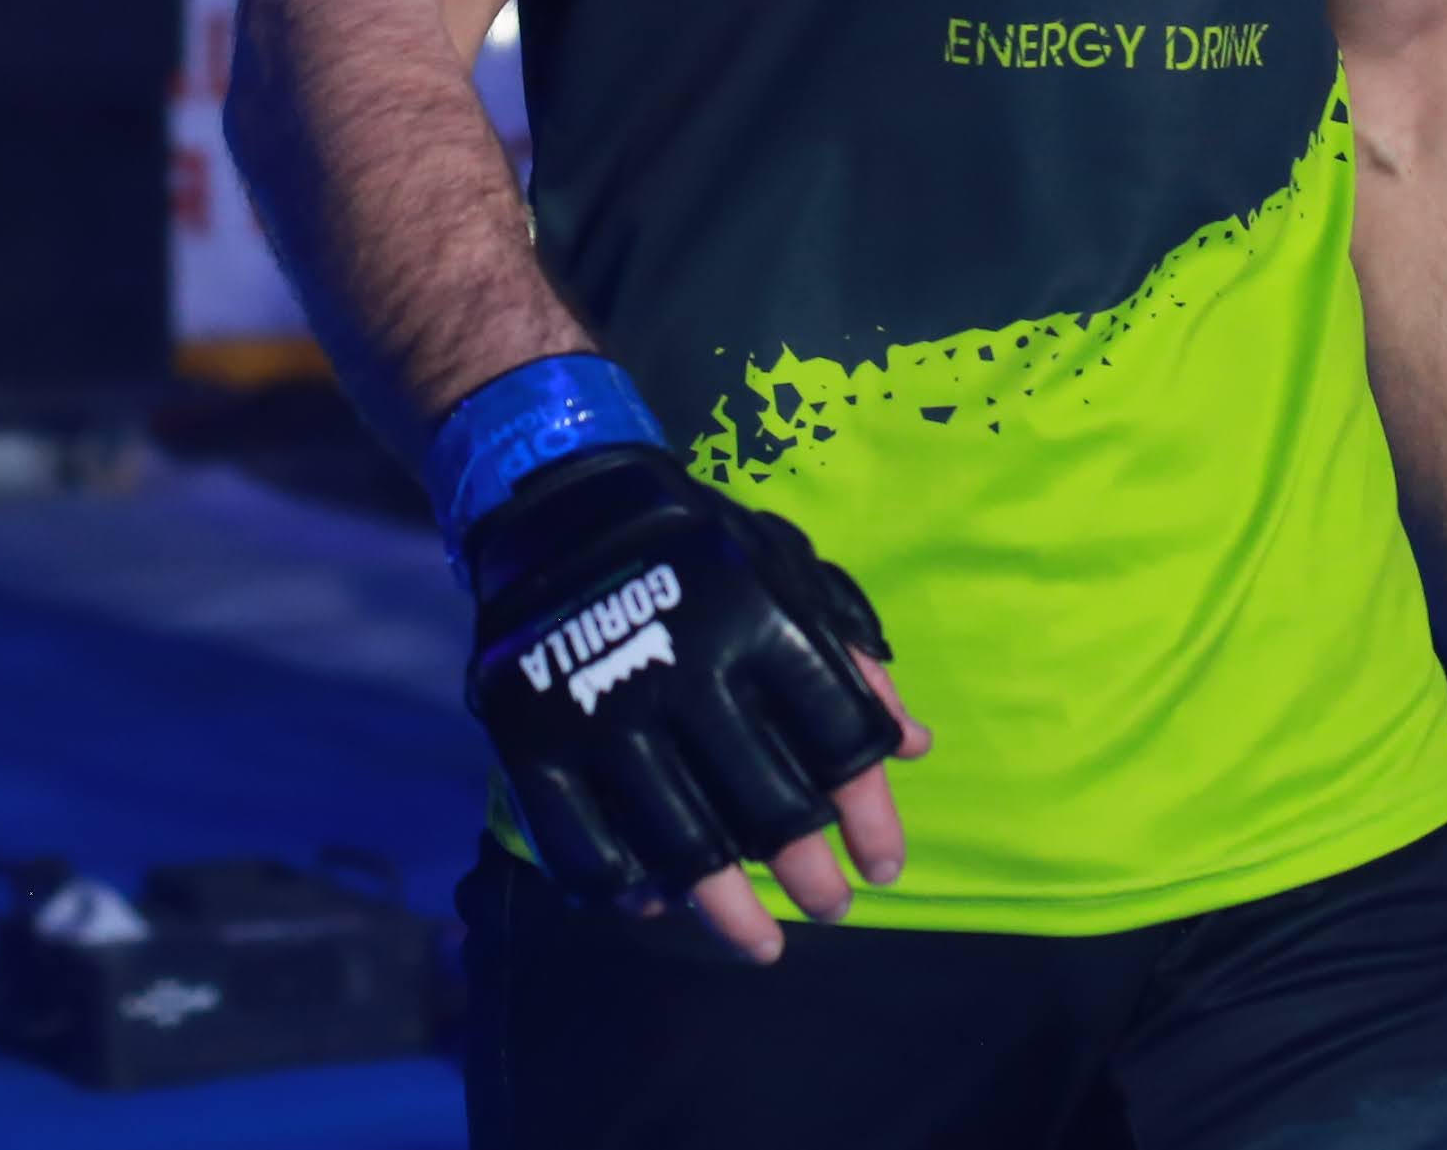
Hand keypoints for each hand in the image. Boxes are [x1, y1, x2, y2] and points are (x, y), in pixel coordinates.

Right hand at [462, 445, 925, 963]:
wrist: (562, 504)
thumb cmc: (698, 546)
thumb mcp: (789, 570)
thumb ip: (853, 655)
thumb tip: (913, 747)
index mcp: (764, 622)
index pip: (840, 743)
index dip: (872, 819)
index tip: (884, 868)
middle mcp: (690, 673)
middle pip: (770, 809)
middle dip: (811, 876)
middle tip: (830, 907)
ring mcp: (605, 713)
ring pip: (682, 847)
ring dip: (730, 912)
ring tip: (761, 942)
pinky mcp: (533, 742)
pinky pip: (583, 847)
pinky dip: (626, 887)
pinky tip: (660, 899)